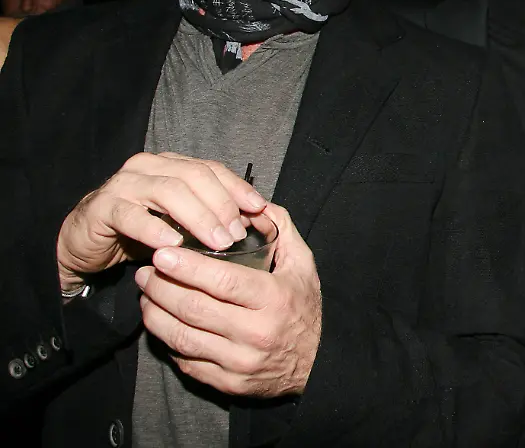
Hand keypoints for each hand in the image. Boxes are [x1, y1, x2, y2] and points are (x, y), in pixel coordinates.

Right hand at [57, 152, 266, 291]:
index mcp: (171, 164)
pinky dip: (156, 229)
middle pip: (194, 176)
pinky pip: (133, 215)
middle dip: (221, 204)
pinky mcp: (103, 207)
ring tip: (218, 242)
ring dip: (198, 217)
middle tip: (237, 233)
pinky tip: (174, 245)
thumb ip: (208, 214)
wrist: (86, 243)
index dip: (237, 187)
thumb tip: (251, 221)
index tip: (259, 208)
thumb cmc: (139, 230)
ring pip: (169, 191)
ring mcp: (124, 184)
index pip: (211, 168)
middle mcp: (148, 166)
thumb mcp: (179, 221)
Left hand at [135, 203, 321, 396]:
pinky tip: (160, 322)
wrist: (316, 364)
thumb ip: (281, 230)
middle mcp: (256, 333)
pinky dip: (167, 340)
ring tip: (146, 294)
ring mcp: (239, 361)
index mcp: (275, 299)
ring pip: (183, 337)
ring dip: (155, 314)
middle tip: (146, 271)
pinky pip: (186, 361)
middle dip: (162, 287)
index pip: (224, 281)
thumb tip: (254, 204)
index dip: (188, 268)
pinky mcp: (227, 383)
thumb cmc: (304, 308)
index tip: (162, 254)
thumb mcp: (303, 265)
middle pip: (195, 308)